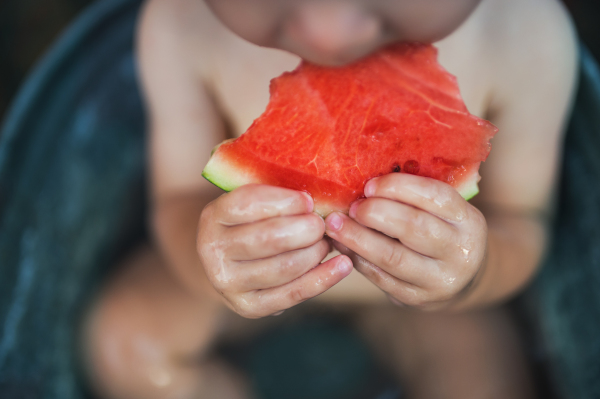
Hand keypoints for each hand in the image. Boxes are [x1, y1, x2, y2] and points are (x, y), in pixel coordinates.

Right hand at [197, 184, 351, 317]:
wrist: (229, 264)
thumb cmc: (251, 223)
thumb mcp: (253, 203)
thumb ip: (276, 195)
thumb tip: (319, 194)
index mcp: (213, 216)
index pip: (249, 203)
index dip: (285, 202)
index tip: (309, 201)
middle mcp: (213, 250)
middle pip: (269, 237)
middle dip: (306, 229)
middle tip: (322, 224)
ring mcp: (228, 282)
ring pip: (284, 267)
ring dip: (315, 252)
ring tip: (326, 242)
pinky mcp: (248, 307)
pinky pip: (293, 293)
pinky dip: (323, 279)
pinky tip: (343, 266)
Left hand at [324, 173, 486, 310]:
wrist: (462, 280)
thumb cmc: (442, 233)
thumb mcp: (443, 213)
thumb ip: (414, 198)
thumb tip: (364, 186)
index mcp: (468, 220)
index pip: (434, 196)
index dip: (398, 187)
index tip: (369, 186)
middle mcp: (460, 251)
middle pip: (413, 227)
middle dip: (375, 213)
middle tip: (351, 207)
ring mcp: (441, 279)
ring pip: (393, 257)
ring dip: (358, 238)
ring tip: (335, 226)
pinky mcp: (418, 299)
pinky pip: (382, 278)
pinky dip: (358, 260)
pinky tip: (343, 247)